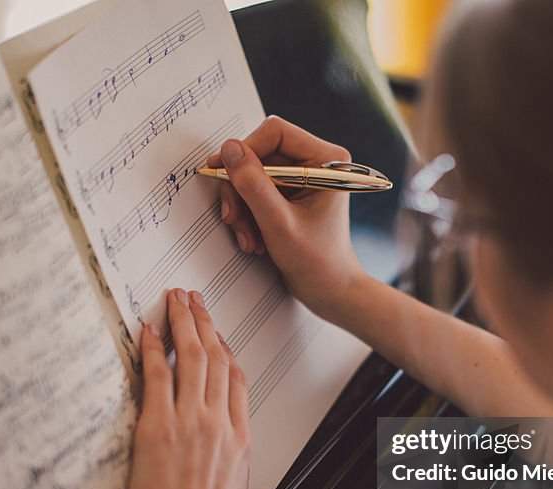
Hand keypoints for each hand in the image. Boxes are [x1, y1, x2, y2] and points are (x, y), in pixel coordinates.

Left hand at [107, 288, 250, 488]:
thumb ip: (225, 474)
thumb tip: (214, 470)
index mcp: (240, 442)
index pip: (237, 381)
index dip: (226, 350)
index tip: (218, 335)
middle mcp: (218, 425)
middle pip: (215, 359)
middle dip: (204, 323)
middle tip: (195, 300)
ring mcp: (189, 423)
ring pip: (190, 358)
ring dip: (182, 323)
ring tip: (175, 300)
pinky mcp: (156, 429)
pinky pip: (156, 376)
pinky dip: (153, 349)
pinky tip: (148, 331)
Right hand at [208, 116, 368, 320]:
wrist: (329, 291)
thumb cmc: (316, 262)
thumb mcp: (277, 223)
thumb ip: (252, 185)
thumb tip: (229, 149)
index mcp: (326, 160)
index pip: (274, 132)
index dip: (245, 150)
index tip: (223, 174)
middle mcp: (315, 162)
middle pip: (259, 155)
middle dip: (241, 189)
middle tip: (233, 218)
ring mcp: (302, 178)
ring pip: (253, 175)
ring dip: (243, 207)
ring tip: (248, 238)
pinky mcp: (290, 194)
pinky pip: (256, 192)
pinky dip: (249, 215)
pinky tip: (255, 239)